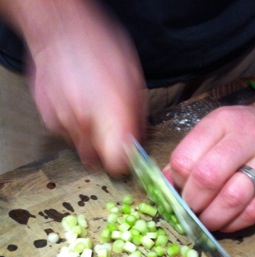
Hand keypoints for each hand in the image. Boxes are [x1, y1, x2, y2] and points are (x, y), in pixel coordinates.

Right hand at [25, 2, 145, 175]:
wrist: (58, 28)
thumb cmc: (99, 47)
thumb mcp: (133, 79)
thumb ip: (137, 117)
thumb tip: (138, 141)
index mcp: (111, 116)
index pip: (117, 163)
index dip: (124, 163)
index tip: (128, 156)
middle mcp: (84, 125)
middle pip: (99, 161)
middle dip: (108, 150)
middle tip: (113, 132)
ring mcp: (63, 124)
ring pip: (82, 149)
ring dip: (91, 138)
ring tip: (94, 111)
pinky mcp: (49, 120)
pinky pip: (67, 134)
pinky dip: (75, 126)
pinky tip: (78, 104)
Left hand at [163, 101, 254, 231]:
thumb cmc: (243, 131)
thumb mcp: (213, 130)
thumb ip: (188, 156)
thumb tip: (166, 188)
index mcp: (222, 123)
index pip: (185, 159)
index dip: (177, 182)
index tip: (180, 190)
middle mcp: (248, 139)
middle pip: (208, 178)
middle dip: (192, 203)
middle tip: (190, 211)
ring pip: (232, 199)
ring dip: (212, 218)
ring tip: (205, 221)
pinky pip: (253, 213)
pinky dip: (233, 224)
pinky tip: (225, 223)